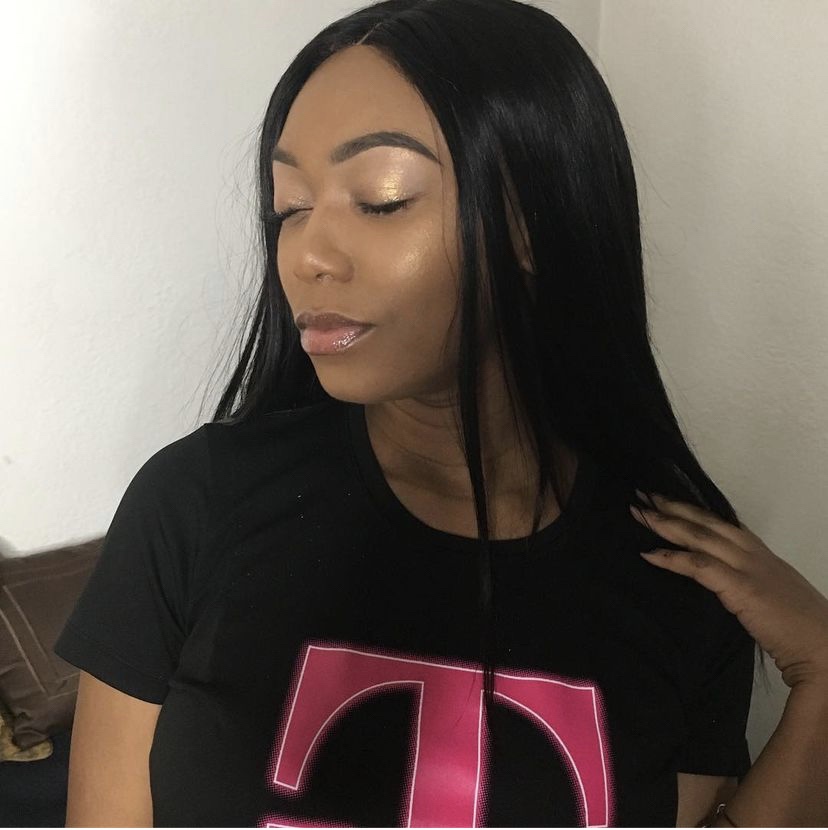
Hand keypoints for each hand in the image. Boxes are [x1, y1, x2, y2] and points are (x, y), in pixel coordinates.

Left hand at [630, 490, 827, 689]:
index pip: (722, 525)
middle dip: (674, 507)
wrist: (827, 651)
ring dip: (666, 523)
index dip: (693, 512)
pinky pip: (699, 566)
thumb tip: (721, 586)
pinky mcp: (742, 589)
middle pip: (707, 522)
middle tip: (644, 494)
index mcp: (762, 555)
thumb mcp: (770, 598)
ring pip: (701, 536)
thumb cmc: (800, 632)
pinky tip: (649, 554)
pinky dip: (671, 558)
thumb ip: (745, 586)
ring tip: (639, 513)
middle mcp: (755, 554)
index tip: (667, 501)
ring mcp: (749, 569)